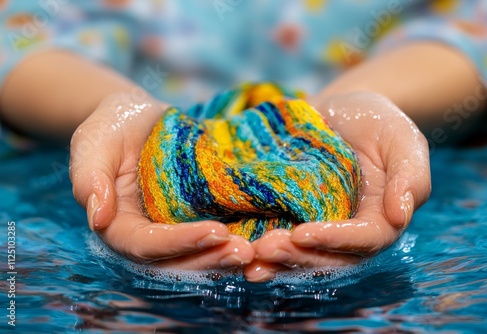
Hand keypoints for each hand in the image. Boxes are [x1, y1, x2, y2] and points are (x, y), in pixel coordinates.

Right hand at [70, 91, 253, 268]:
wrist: (139, 117)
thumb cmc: (111, 127)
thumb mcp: (93, 144)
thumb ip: (90, 179)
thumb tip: (97, 217)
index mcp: (119, 225)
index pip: (146, 246)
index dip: (179, 243)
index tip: (214, 231)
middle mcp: (148, 235)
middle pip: (177, 261)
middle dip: (210, 259)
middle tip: (245, 252)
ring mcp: (174, 228)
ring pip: (199, 254)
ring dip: (226, 256)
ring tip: (257, 251)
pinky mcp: (195, 216)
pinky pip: (215, 234)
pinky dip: (237, 238)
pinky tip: (263, 236)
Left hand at [244, 91, 430, 281]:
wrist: (340, 112)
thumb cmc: (378, 123)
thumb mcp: (402, 141)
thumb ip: (410, 177)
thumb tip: (402, 215)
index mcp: (378, 219)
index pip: (363, 241)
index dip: (335, 241)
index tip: (304, 233)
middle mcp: (347, 231)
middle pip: (327, 258)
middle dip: (297, 257)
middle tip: (266, 249)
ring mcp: (317, 225)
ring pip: (300, 255)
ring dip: (275, 260)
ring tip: (250, 257)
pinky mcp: (291, 215)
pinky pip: (277, 234)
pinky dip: (258, 245)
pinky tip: (236, 246)